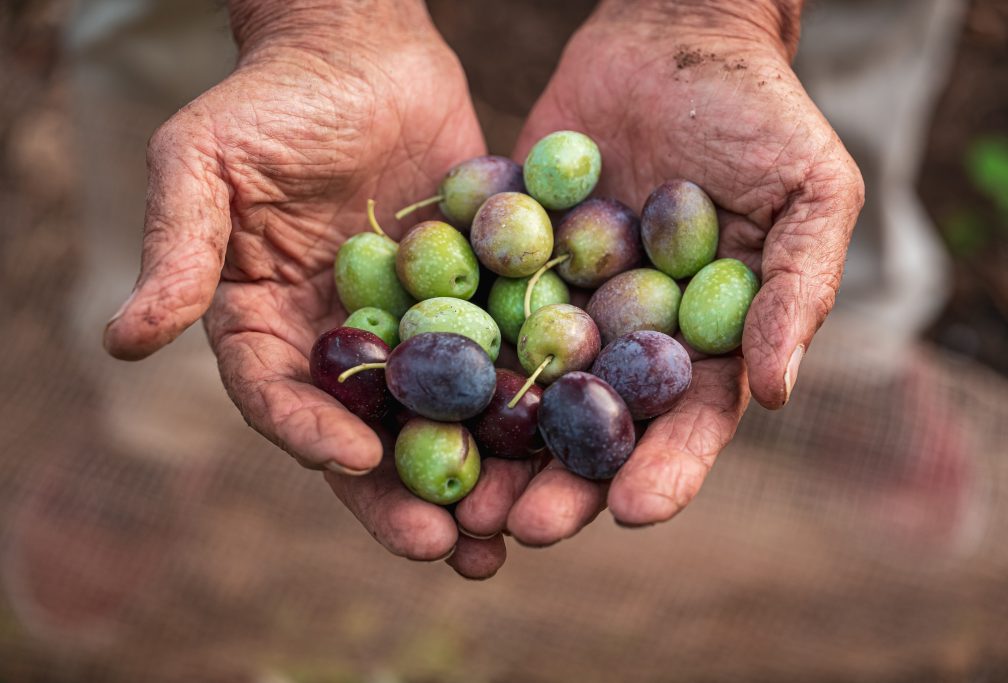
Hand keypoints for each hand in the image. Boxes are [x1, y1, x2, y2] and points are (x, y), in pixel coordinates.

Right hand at [102, 1, 506, 577]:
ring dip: (472, 475)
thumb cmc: (271, 100)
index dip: (311, 434)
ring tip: (506, 532)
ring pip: (440, 417)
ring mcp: (412, 328)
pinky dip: (523, 404)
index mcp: (267, 326)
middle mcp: (340, 343)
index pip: (280, 397)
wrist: (360, 51)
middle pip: (368, 433)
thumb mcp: (203, 163)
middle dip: (403, 494)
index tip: (355, 462)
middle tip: (447, 546)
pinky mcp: (473, 302)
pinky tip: (559, 444)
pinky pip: (498, 359)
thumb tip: (123, 340)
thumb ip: (178, 249)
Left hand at [470, 0, 863, 544]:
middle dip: (561, 482)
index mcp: (702, 341)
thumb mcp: (810, 190)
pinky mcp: (505, 261)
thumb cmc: (760, 111)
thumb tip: (780, 390)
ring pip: (523, 390)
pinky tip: (410, 395)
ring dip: (492, 446)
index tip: (631, 511)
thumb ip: (799, 286)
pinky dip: (444, 355)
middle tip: (520, 528)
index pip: (687, 422)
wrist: (671, 34)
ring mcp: (562, 303)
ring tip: (457, 497)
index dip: (664, 470)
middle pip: (594, 427)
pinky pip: (474, 312)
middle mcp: (626, 338)